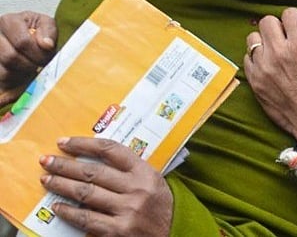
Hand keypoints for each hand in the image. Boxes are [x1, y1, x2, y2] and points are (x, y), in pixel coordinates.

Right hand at [0, 11, 56, 97]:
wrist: (26, 37)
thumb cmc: (35, 30)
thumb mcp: (45, 24)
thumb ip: (49, 31)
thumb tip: (47, 45)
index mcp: (9, 21)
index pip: (22, 42)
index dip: (37, 54)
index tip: (46, 58)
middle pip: (11, 57)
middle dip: (30, 65)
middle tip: (40, 65)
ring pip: (4, 71)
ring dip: (22, 74)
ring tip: (31, 67)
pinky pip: (2, 79)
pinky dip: (15, 80)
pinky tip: (22, 72)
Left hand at [39, 137, 171, 235]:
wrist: (175, 232)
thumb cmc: (159, 205)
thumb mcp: (152, 181)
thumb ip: (129, 170)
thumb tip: (93, 159)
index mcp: (145, 172)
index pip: (111, 150)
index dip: (84, 145)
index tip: (65, 143)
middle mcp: (136, 189)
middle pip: (93, 172)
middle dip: (65, 165)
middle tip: (46, 161)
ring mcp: (127, 210)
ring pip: (86, 193)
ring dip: (61, 186)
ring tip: (47, 180)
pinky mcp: (118, 230)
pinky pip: (86, 218)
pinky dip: (68, 212)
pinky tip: (58, 206)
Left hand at [244, 8, 296, 145]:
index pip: (289, 14)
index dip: (296, 19)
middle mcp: (278, 54)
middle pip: (267, 21)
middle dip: (279, 27)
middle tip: (287, 39)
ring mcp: (263, 68)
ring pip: (253, 38)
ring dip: (264, 41)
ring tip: (276, 52)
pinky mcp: (255, 82)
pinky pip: (247, 58)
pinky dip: (257, 58)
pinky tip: (270, 65)